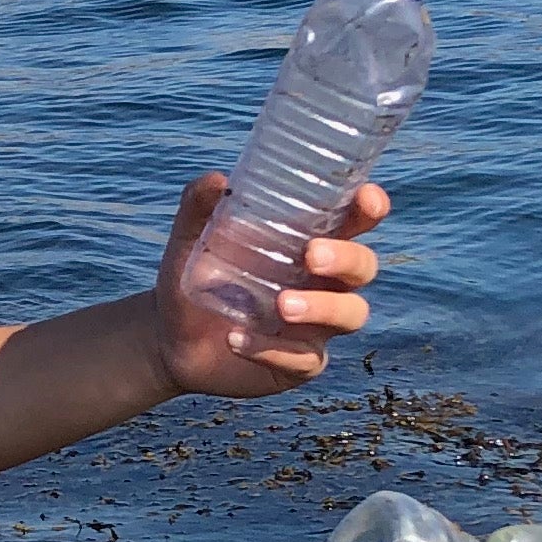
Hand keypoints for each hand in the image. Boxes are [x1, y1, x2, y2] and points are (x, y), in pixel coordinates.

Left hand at [153, 171, 385, 395]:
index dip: (369, 209)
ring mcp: (318, 325)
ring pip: (350, 314)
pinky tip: (237, 340)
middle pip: (363, 267)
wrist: (171, 337)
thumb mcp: (191, 239)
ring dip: (321, 307)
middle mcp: (324, 281)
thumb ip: (199, 207)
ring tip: (281, 305)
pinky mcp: (301, 363)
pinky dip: (272, 350)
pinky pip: (304, 359)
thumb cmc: (197, 276)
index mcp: (310, 241)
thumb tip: (216, 179)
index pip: (355, 221)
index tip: (366, 200)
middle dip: (346, 259)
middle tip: (311, 256)